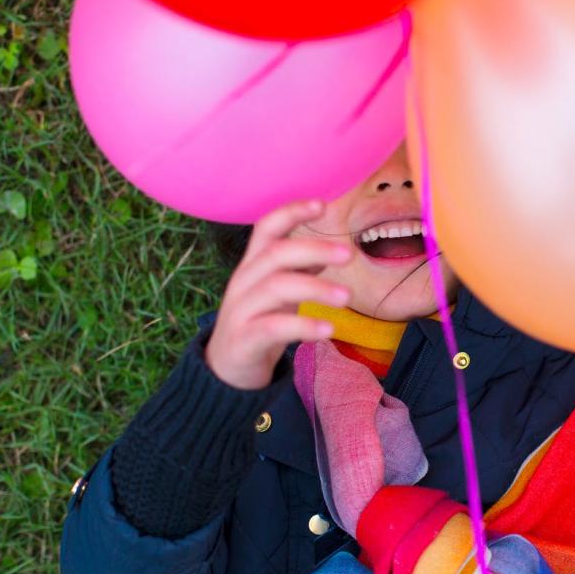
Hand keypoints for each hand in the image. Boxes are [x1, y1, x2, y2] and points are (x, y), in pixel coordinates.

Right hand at [204, 200, 352, 389]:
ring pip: (276, 288)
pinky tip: (328, 330)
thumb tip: (331, 251)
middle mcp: (244, 281)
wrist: (226, 368)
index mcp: (253, 265)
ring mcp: (241, 310)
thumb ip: (299, 270)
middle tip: (349, 254)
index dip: (291, 212)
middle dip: (313, 249)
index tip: (322, 204)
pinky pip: (273, 328)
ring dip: (315, 289)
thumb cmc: (259, 320)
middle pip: (276, 254)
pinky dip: (303, 325)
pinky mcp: (244, 340)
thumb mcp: (278, 291)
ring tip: (347, 297)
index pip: (266, 228)